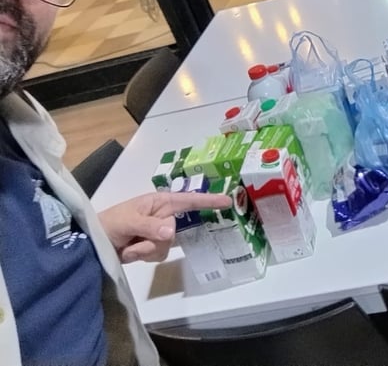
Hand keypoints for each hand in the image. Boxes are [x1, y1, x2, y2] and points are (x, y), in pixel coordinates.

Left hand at [98, 191, 231, 263]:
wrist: (91, 244)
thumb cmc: (108, 224)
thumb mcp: (128, 221)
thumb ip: (150, 226)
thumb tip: (171, 231)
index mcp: (158, 202)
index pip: (188, 200)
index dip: (208, 201)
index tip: (228, 201)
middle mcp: (162, 216)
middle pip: (175, 230)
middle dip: (154, 238)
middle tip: (134, 238)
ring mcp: (157, 232)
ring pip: (167, 246)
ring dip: (145, 249)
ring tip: (128, 245)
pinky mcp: (152, 247)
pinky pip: (159, 255)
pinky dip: (142, 256)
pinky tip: (128, 252)